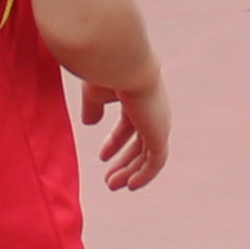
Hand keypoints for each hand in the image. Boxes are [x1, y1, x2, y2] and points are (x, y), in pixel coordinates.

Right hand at [77, 68, 170, 190]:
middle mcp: (152, 111)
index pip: (130, 126)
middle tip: (109, 180)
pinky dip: (145, 175)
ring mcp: (158, 123)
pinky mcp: (159, 134)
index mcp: (138, 98)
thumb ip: (93, 108)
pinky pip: (156, 161)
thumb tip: (89, 123)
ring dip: (131, 172)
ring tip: (113, 185)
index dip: (116, 143)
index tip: (102, 157)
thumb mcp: (94, 94)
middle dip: (124, 162)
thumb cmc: (106, 72)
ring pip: (148, 155)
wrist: (122, 63)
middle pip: (140, 144)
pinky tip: (131, 185)